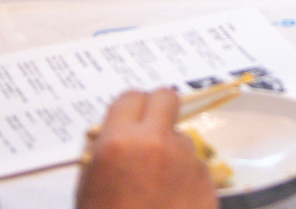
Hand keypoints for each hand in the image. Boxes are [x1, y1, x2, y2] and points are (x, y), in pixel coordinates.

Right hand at [75, 88, 214, 208]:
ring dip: (171, 150)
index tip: (127, 120)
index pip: (130, 98)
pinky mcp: (207, 179)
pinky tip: (172, 200)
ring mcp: (186, 159)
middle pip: (166, 97)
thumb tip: (110, 137)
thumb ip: (101, 154)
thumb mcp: (88, 189)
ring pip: (182, 136)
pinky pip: (195, 164)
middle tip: (150, 130)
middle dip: (158, 110)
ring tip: (157, 184)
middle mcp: (157, 143)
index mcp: (119, 143)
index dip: (129, 109)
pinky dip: (185, 176)